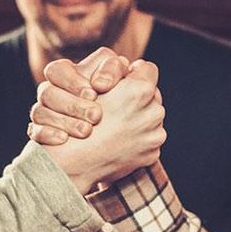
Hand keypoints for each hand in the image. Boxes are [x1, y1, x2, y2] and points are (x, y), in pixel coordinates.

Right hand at [29, 47, 132, 144]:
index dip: (73, 81)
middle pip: (47, 92)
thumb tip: (103, 81)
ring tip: (86, 131)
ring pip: (39, 112)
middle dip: (72, 105)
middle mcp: (51, 92)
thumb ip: (114, 70)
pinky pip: (34, 131)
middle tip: (96, 116)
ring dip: (63, 121)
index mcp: (66, 74)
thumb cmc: (118, 100)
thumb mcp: (121, 80)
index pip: (56, 71)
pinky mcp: (40, 132)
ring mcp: (43, 112)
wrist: (113, 135)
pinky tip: (64, 139)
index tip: (95, 93)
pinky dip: (48, 134)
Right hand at [40, 59, 164, 193]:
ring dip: (139, 119)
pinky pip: (149, 139)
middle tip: (116, 106)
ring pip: (152, 118)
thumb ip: (117, 74)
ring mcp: (155, 135)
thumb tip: (133, 69)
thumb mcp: (93, 87)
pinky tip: (118, 141)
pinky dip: (137, 139)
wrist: (75, 162)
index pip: (147, 68)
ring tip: (115, 126)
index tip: (122, 81)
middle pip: (152, 95)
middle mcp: (154, 111)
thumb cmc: (77, 121)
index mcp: (140, 90)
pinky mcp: (152, 153)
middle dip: (137, 98)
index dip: (133, 73)